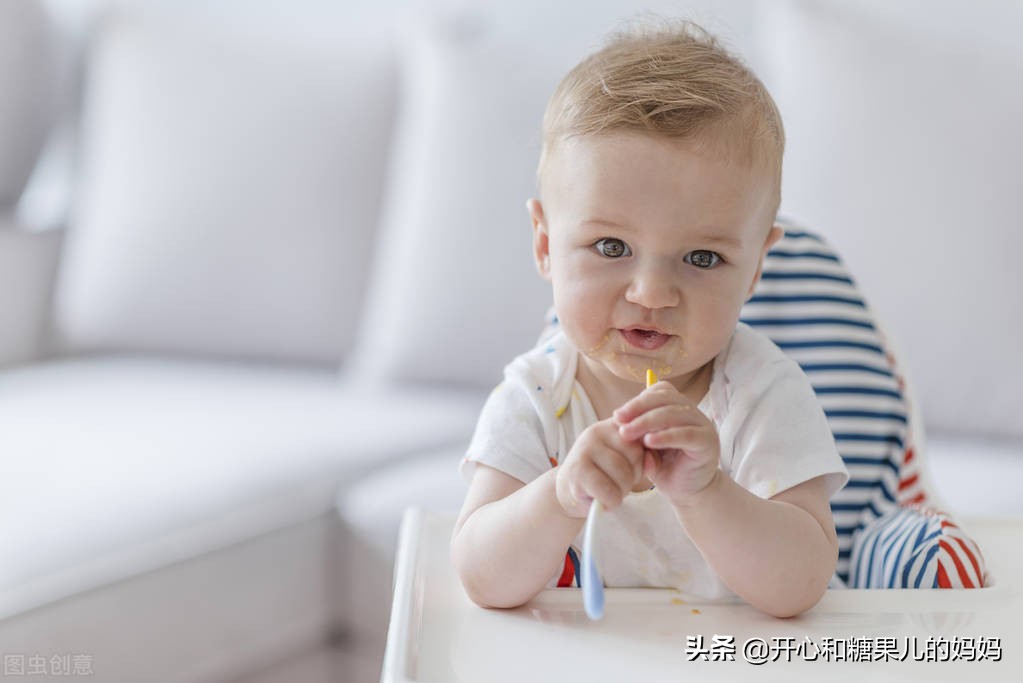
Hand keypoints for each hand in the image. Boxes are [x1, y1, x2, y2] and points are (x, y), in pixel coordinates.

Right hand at [555, 418, 645, 517]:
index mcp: (612, 424)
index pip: (643, 435)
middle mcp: (596, 431)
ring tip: (611, 491)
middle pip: (635, 454)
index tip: (635, 469)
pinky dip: (611, 502)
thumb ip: (646, 457)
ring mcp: (584, 450)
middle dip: (634, 475)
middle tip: (621, 483)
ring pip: (623, 474)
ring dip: (622, 491)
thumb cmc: (603, 474)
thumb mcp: (627, 460)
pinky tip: (603, 500)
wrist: (568, 489)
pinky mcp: (578, 472)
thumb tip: (651, 463)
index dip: (644, 458)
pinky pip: (609, 491)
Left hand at [613, 381, 720, 506]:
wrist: (686, 492)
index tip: (617, 416)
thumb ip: (637, 433)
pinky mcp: (708, 442)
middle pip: (665, 399)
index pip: (659, 392)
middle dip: (638, 409)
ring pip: (673, 414)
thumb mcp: (645, 446)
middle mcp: (692, 412)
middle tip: (619, 422)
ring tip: (628, 434)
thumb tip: (620, 421)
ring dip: (646, 422)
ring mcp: (703, 425)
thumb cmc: (665, 466)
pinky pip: (686, 434)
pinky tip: (649, 441)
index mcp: (678, 407)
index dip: (638, 401)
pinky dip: (666, 436)